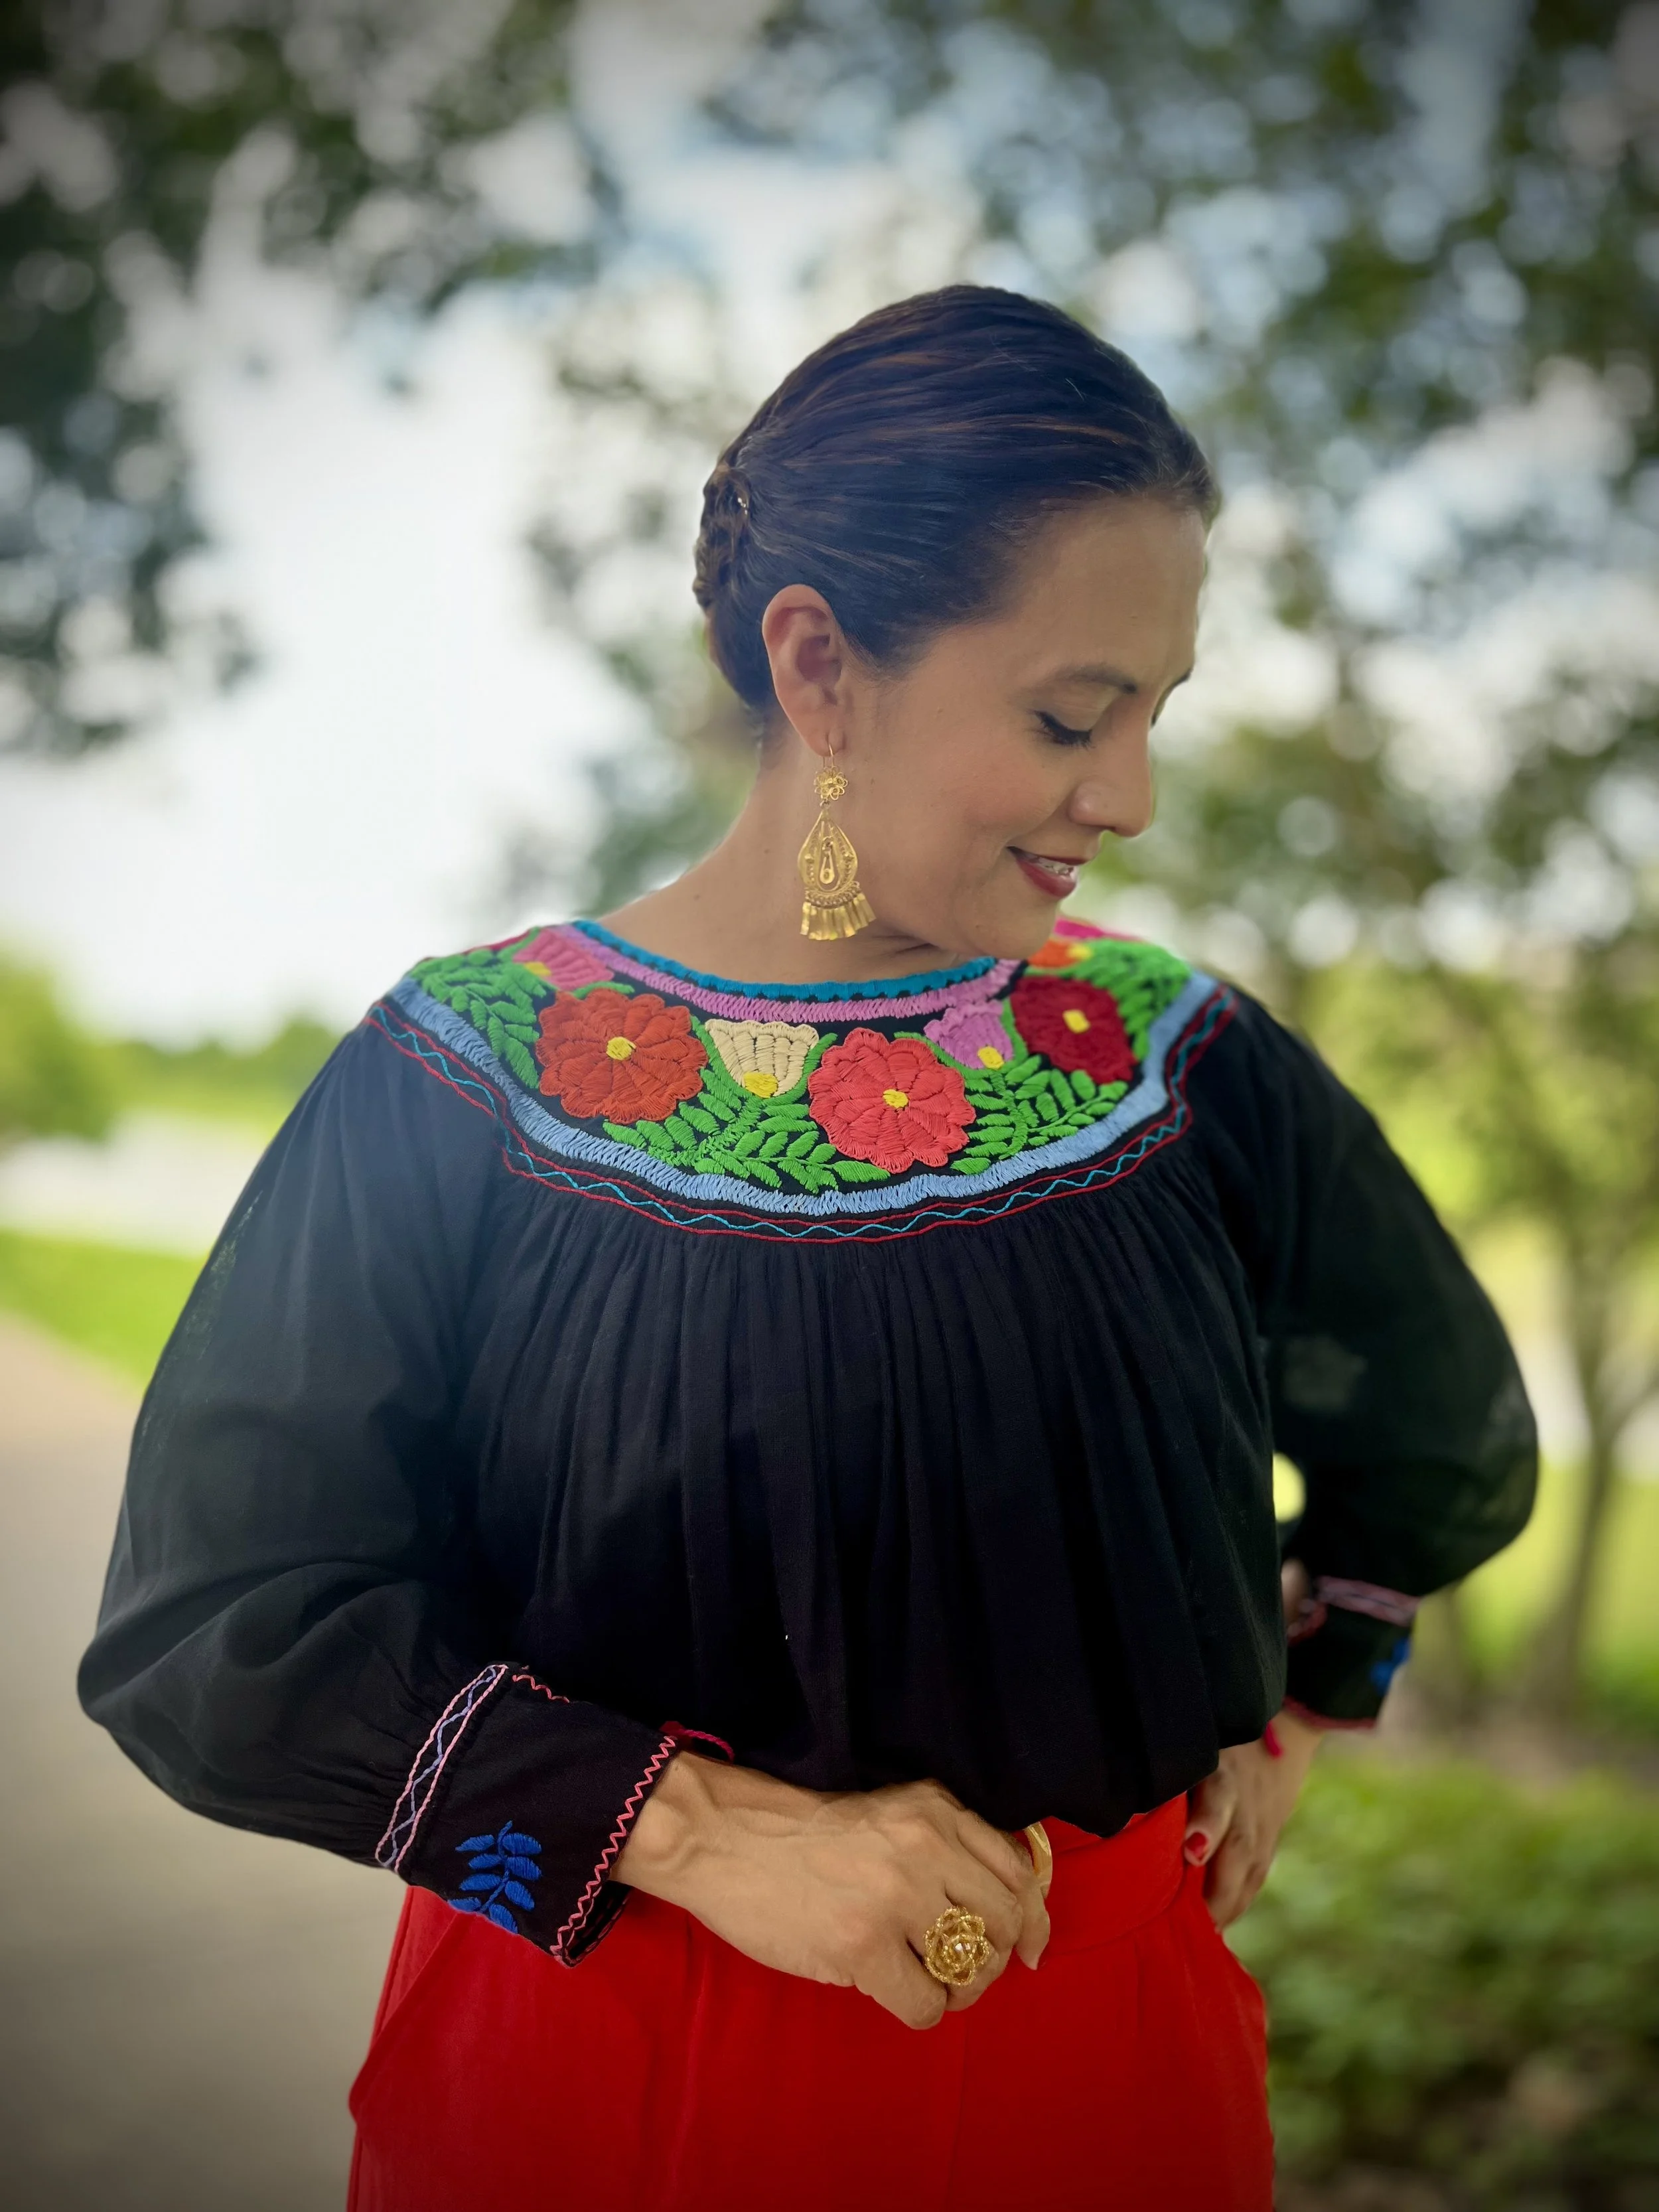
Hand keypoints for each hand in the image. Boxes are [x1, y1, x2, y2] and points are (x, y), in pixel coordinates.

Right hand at [612, 1756, 1049, 2030]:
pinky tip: (896, 1991)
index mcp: (935, 1810)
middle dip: (996, 1958)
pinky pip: (928, 2004)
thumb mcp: (890, 1813)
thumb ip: (947, 1844)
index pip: (1016, 1871)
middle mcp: (926, 1849)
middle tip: (963, 1969)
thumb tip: (1011, 1910)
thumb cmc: (804, 1832)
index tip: (1028, 1946)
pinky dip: (923, 2008)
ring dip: (958, 1988)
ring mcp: (896, 1899)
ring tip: (928, 1981)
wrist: (725, 1839)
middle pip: (1005, 1923)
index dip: (1033, 1919)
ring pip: (973, 1968)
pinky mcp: (863, 1947)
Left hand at [1183, 1559, 1322, 1926]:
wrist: (1300, 1701)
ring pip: (1251, 1866)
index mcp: (1228, 1763)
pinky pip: (1260, 1866)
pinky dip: (1242, 1894)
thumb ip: (1166, 1740)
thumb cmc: (1229, 1708)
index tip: (1191, 1851)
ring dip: (1228, 1900)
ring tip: (1203, 1935)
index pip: (1220, 1795)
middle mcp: (1251, 1794)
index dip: (1207, 1823)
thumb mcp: (1202, 1718)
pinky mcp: (1276, 1824)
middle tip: (1194, 1924)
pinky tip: (1223, 1920)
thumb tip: (1111, 1751)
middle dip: (1217, 1887)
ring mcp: (1269, 1813)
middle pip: (1238, 1847)